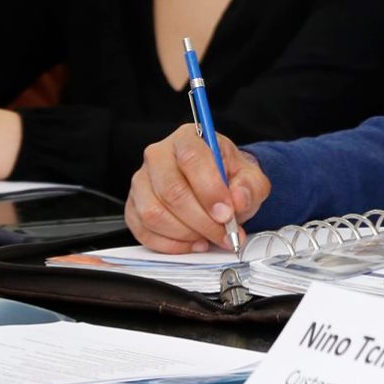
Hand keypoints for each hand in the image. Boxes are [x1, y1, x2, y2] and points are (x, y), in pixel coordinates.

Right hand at [127, 125, 269, 252]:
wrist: (217, 185)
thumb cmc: (228, 177)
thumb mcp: (250, 177)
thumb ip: (249, 187)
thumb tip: (238, 200)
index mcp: (188, 138)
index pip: (192, 159)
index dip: (210, 190)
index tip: (227, 213)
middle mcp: (159, 156)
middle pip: (171, 191)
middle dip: (201, 220)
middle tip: (223, 233)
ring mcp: (141, 181)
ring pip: (154, 214)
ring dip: (186, 234)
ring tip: (208, 237)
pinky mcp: (132, 207)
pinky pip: (143, 231)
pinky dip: (170, 244)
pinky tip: (191, 242)